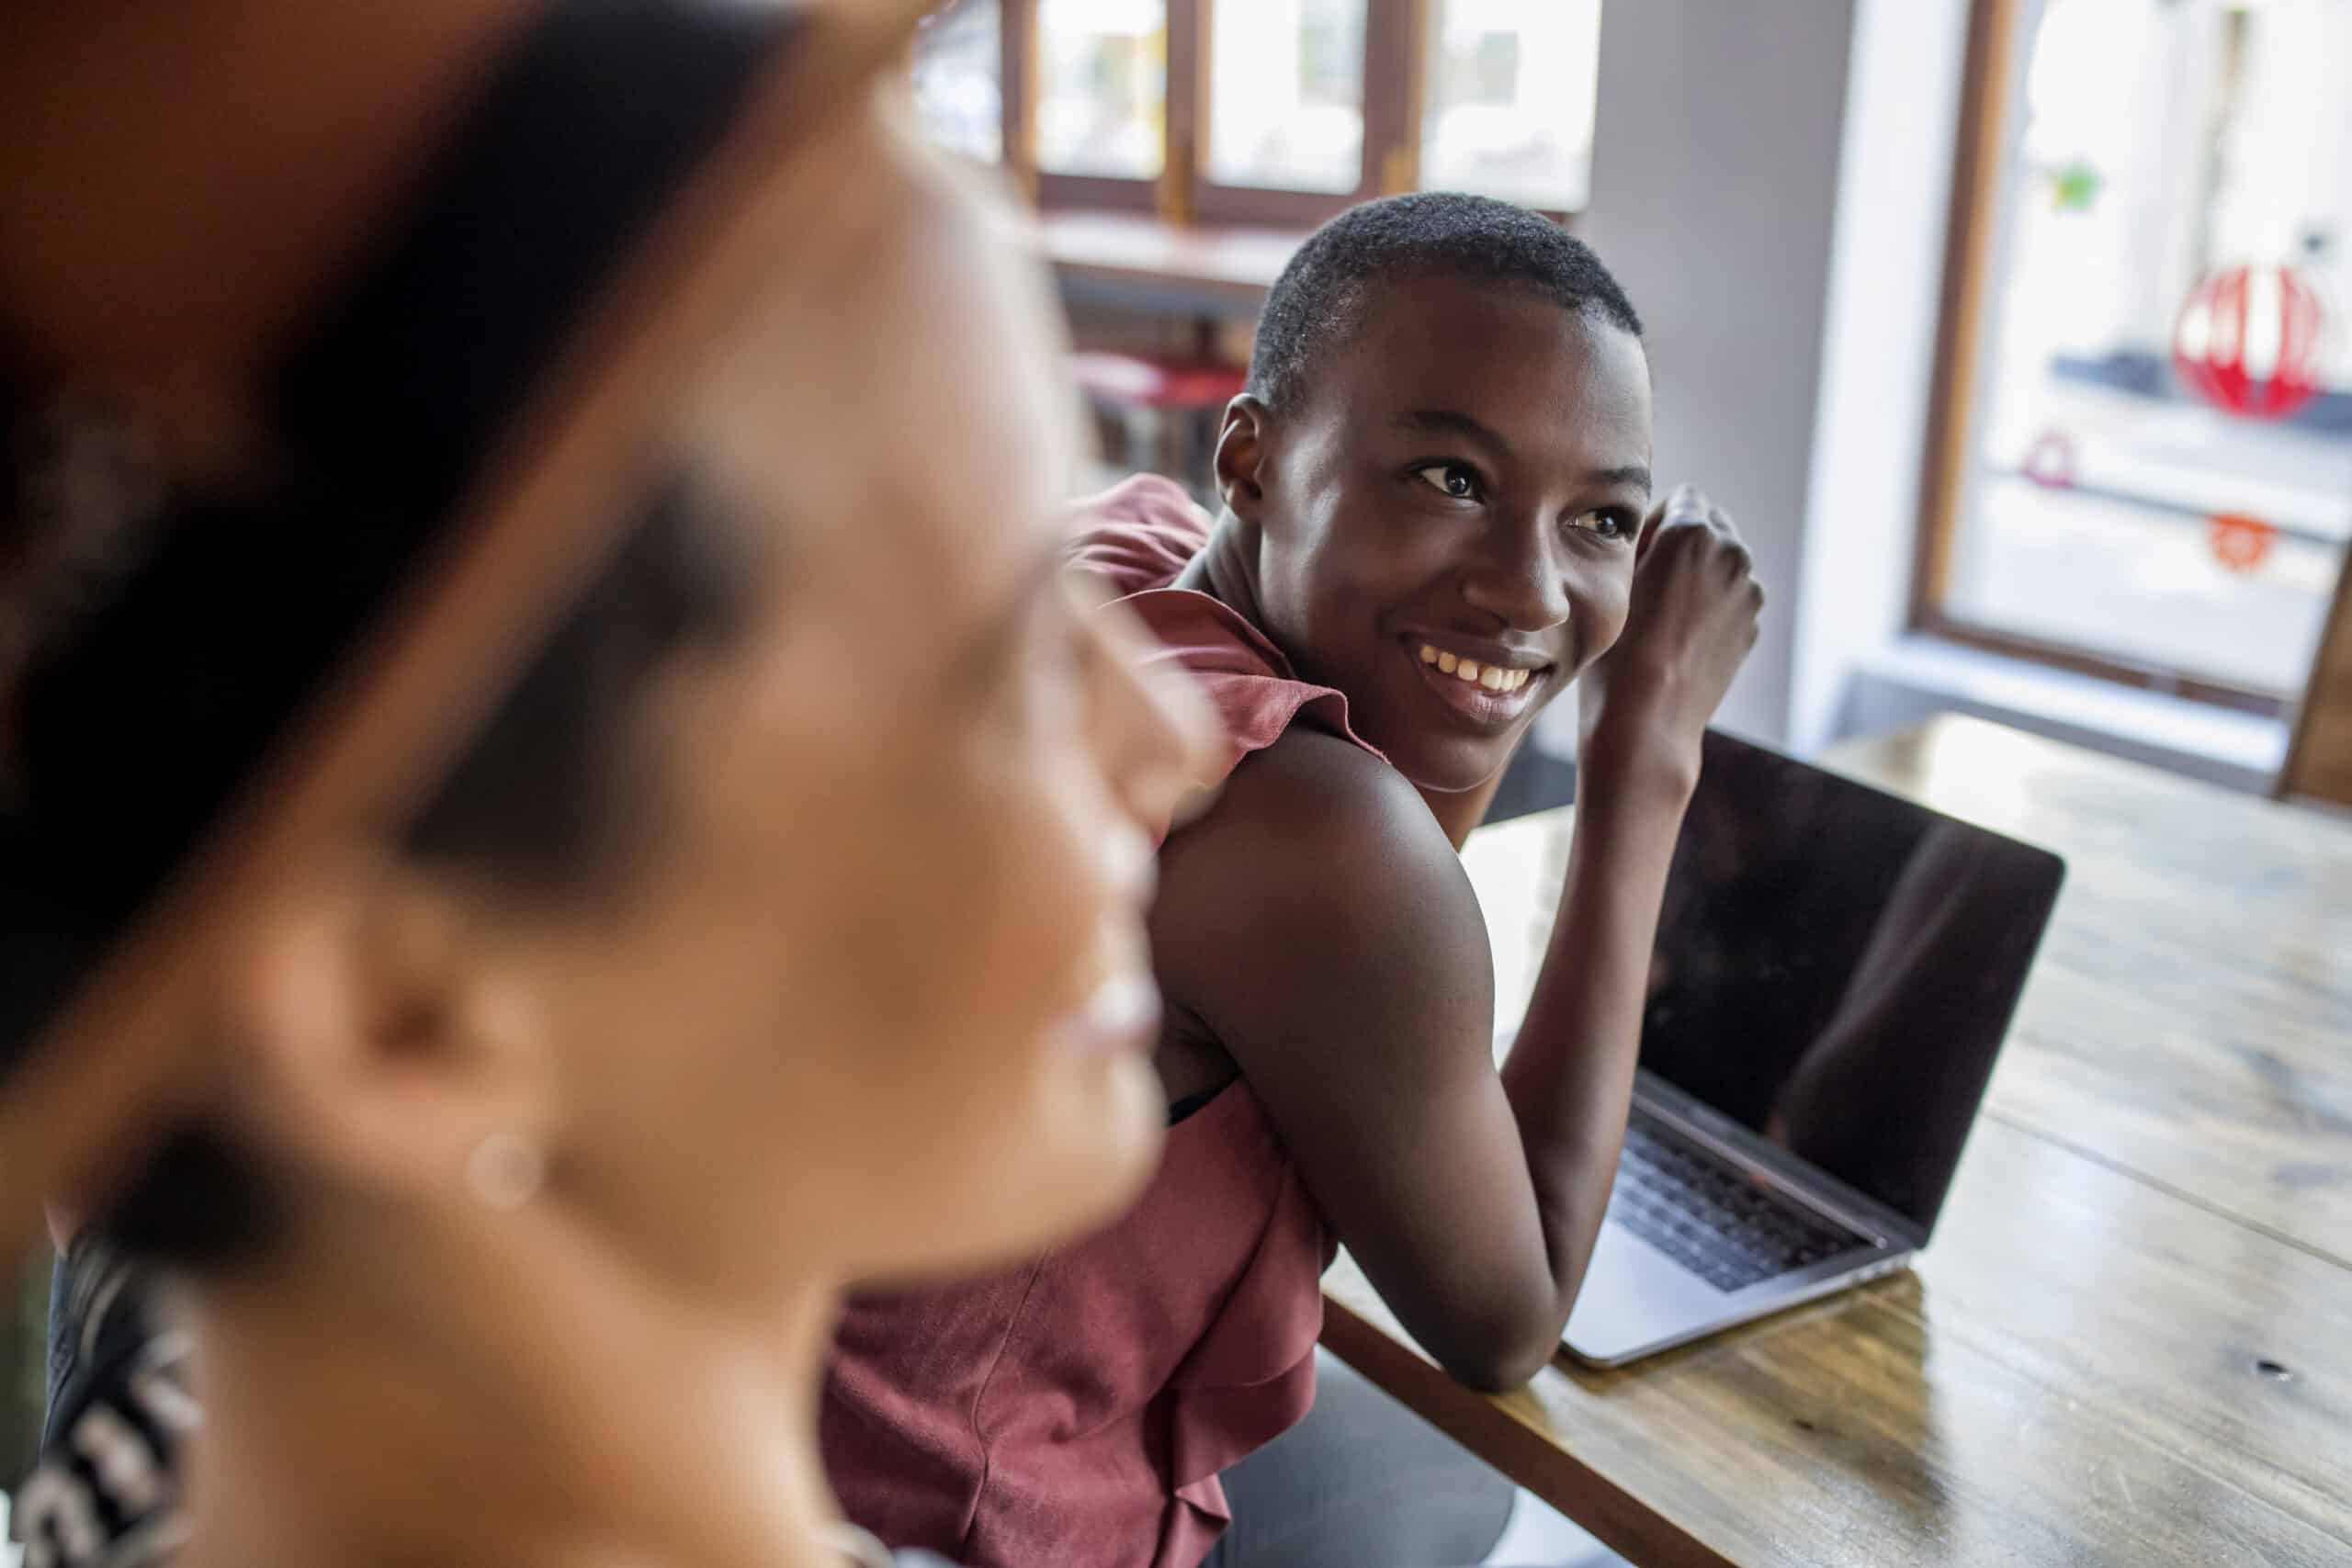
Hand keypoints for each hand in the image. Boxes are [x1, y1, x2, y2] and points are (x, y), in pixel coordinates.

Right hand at [1578, 484, 1762, 794]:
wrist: (1647, 721)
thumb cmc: (1616, 652)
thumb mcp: (1613, 581)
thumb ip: (1638, 542)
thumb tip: (1652, 531)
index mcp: (1693, 532)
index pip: (1681, 498)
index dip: (1652, 524)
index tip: (1634, 557)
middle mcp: (1732, 554)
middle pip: (1709, 526)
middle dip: (1682, 544)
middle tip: (1647, 583)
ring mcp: (1749, 592)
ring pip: (1723, 563)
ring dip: (1699, 575)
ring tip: (1662, 614)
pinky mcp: (1752, 626)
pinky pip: (1730, 598)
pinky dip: (1711, 606)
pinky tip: (1679, 638)